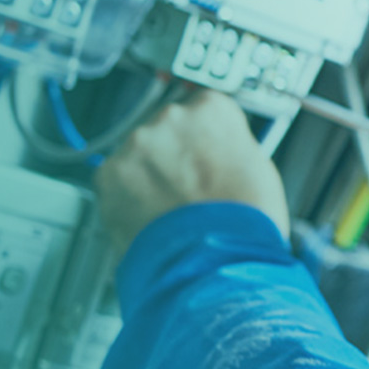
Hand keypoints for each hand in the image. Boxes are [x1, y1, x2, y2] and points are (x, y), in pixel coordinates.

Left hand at [95, 91, 289, 254]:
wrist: (215, 261)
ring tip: (169, 208)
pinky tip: (150, 216)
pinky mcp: (110, 173)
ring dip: (149, 175)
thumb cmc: (244, 221)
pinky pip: (115, 180)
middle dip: (173, 154)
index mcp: (213, 109)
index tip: (202, 153)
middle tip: (187, 187)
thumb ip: (231, 147)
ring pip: (139, 153)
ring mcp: (138, 143)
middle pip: (167, 128)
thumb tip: (220, 151)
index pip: (203, 108)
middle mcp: (172, 117)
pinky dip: (126, 197)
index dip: (204, 138)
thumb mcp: (258, 168)